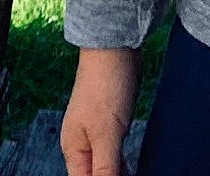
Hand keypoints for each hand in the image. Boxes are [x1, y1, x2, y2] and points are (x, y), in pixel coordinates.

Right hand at [61, 48, 140, 175]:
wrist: (116, 47)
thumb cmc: (106, 85)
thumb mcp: (106, 134)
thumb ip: (105, 168)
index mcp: (73, 150)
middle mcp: (81, 143)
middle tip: (133, 175)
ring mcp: (96, 131)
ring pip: (106, 165)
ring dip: (119, 173)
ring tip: (135, 172)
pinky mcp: (110, 121)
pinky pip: (115, 150)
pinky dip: (123, 161)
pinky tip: (133, 167)